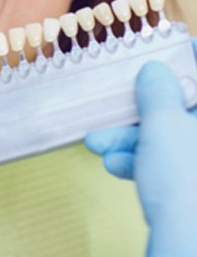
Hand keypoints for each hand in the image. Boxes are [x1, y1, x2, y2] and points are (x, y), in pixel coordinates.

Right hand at [85, 60, 196, 255]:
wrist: (188, 250)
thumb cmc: (186, 181)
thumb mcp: (163, 125)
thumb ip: (158, 91)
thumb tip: (155, 70)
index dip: (190, 55)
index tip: (165, 49)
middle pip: (188, 107)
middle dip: (144, 108)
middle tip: (118, 102)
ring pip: (176, 138)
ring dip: (134, 138)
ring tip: (98, 143)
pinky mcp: (196, 189)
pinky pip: (175, 164)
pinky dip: (145, 161)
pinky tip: (115, 164)